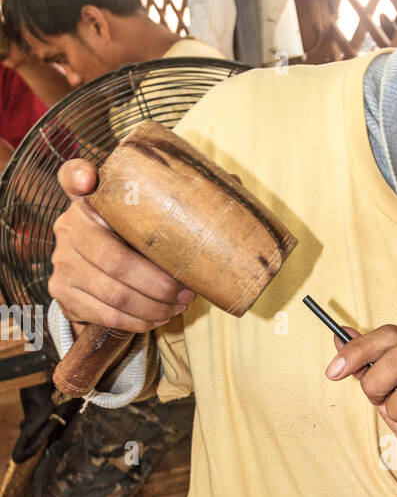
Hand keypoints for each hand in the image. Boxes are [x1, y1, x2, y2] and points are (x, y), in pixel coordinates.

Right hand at [50, 159, 194, 330]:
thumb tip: (234, 183)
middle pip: (115, 260)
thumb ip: (179, 203)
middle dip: (159, 283)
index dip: (79, 176)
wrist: (98, 281)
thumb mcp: (148, 222)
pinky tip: (157, 317)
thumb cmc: (134, 243)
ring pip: (115, 292)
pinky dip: (138, 320)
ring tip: (179, 306)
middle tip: (186, 291)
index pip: (73, 176)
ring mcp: (63, 262)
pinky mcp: (64, 292)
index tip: (88, 178)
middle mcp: (70, 227)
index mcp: (90, 201)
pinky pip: (106, 313)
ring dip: (154, 306)